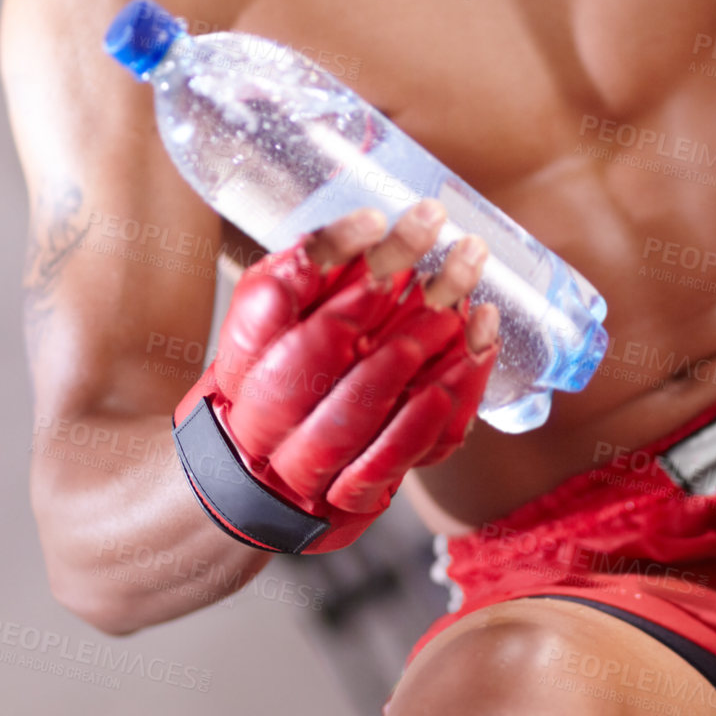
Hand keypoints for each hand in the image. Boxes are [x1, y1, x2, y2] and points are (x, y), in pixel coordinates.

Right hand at [174, 201, 500, 551]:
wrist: (257, 488)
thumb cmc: (277, 386)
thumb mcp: (273, 327)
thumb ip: (307, 278)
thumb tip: (367, 221)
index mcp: (239, 362)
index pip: (270, 301)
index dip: (324, 255)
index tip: (375, 216)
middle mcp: (264, 417)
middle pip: (318, 351)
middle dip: (378, 287)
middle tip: (432, 232)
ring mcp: (305, 466)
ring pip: (359, 409)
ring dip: (418, 344)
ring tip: (461, 291)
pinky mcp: (352, 499)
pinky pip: (400, 453)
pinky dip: (444, 400)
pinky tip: (476, 348)